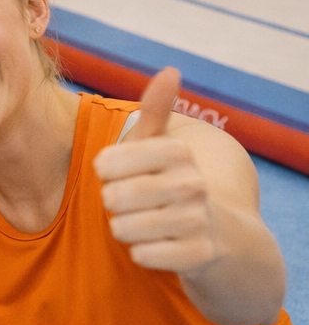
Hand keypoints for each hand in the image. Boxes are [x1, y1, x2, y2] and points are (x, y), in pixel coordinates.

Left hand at [95, 67, 218, 273]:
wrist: (220, 236)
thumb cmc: (171, 181)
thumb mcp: (160, 145)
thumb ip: (156, 110)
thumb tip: (171, 69)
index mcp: (177, 152)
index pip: (106, 163)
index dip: (104, 173)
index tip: (117, 173)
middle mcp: (192, 183)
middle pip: (112, 198)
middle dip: (113, 204)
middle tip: (133, 203)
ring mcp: (197, 221)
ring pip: (123, 228)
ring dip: (124, 229)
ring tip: (144, 222)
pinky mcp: (198, 255)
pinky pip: (141, 255)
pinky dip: (140, 253)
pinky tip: (157, 245)